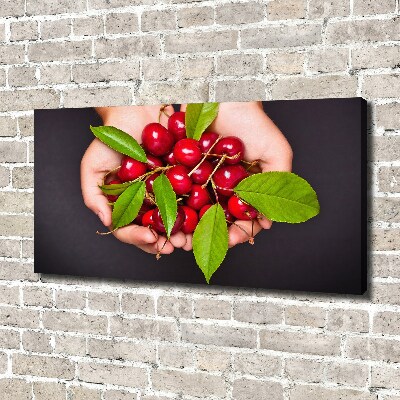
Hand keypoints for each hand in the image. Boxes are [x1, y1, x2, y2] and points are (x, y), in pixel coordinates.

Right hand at [81, 105, 186, 254]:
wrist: (137, 110)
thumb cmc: (111, 138)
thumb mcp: (93, 167)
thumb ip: (93, 196)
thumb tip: (106, 222)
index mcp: (124, 204)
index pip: (128, 229)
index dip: (138, 238)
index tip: (151, 240)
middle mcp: (145, 202)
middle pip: (154, 230)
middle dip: (164, 242)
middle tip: (175, 246)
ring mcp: (165, 193)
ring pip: (174, 220)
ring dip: (182, 232)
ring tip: (189, 239)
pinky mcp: (183, 180)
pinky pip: (190, 198)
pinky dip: (195, 210)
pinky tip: (201, 217)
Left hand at [181, 101, 292, 248]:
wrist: (223, 96)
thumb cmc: (254, 123)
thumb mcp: (276, 153)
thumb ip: (278, 185)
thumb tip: (268, 222)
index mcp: (244, 190)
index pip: (242, 220)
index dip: (238, 233)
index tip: (232, 240)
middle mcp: (221, 189)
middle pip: (214, 220)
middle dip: (206, 236)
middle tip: (199, 246)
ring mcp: (201, 181)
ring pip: (193, 211)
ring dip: (186, 227)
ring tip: (179, 237)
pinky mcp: (182, 170)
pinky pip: (176, 192)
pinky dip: (171, 204)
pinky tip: (165, 216)